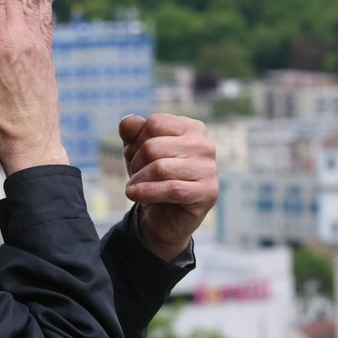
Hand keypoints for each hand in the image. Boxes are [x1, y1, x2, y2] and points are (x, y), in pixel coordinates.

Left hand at [119, 114, 217, 262]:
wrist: (164, 217)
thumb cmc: (153, 177)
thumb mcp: (137, 150)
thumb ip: (132, 131)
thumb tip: (128, 121)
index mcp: (191, 128)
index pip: (154, 124)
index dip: (136, 140)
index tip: (134, 156)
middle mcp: (204, 145)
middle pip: (153, 146)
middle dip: (135, 162)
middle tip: (134, 176)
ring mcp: (209, 169)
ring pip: (160, 168)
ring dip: (138, 179)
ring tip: (133, 187)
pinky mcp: (208, 192)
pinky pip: (171, 189)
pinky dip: (147, 192)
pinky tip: (133, 194)